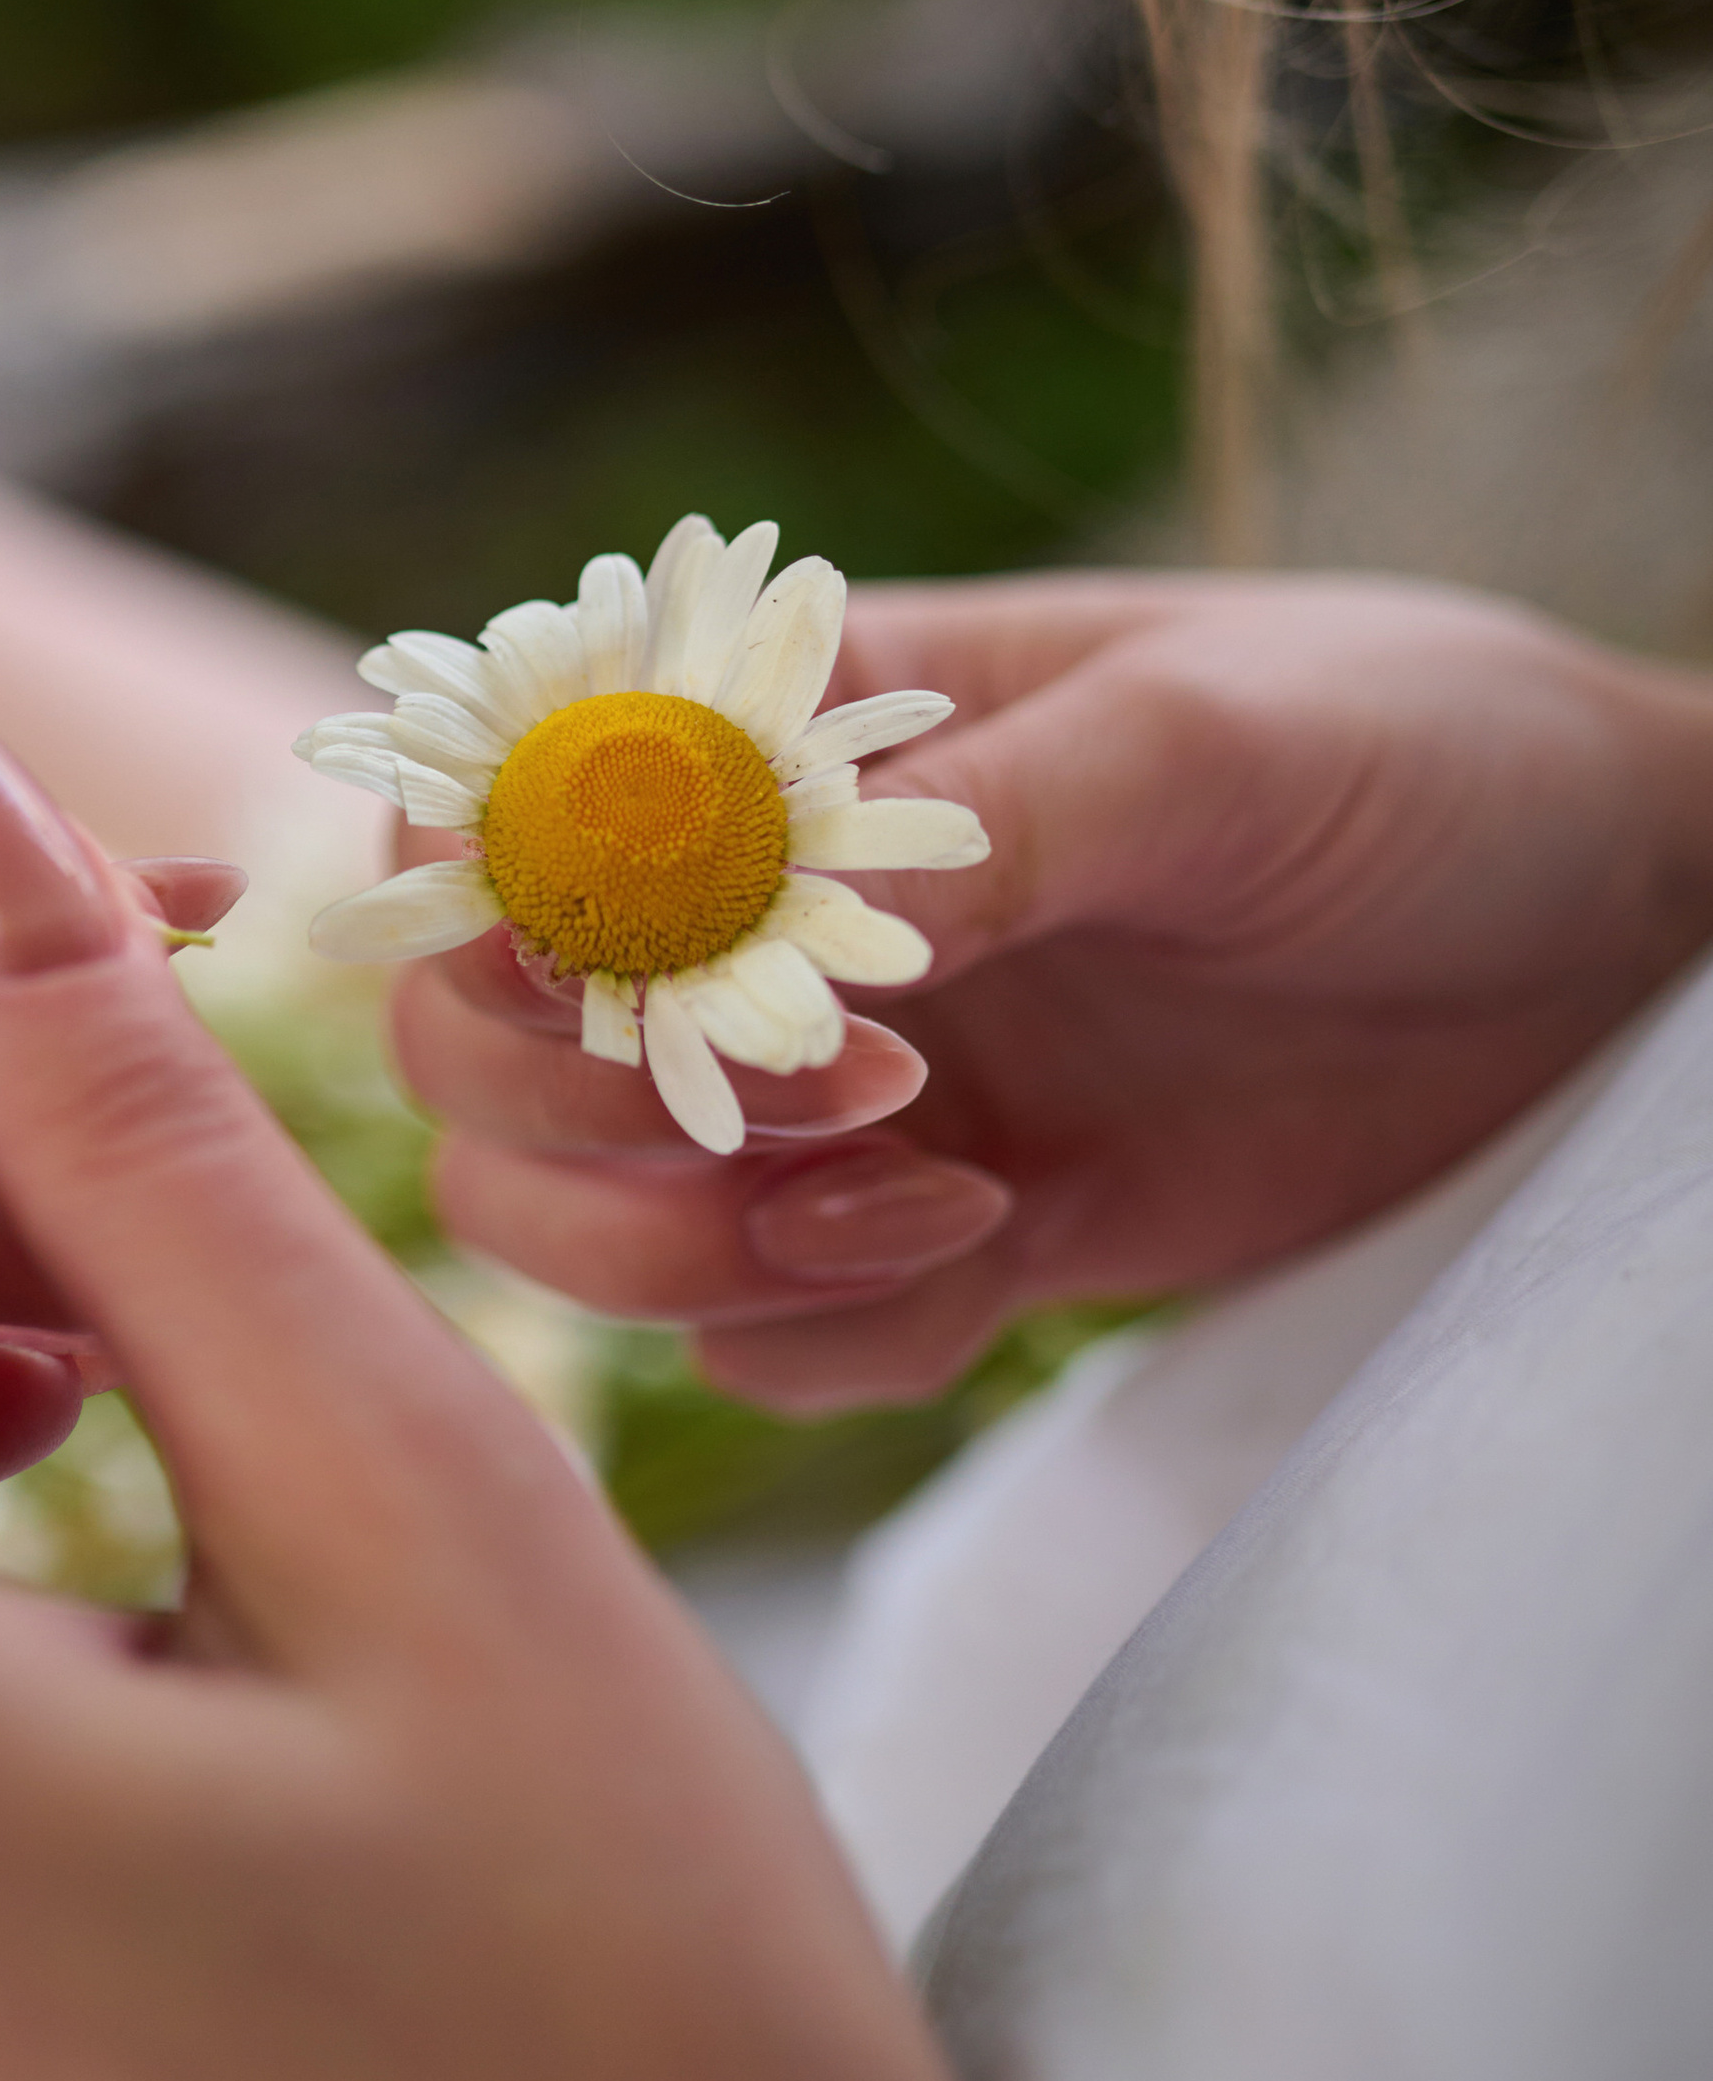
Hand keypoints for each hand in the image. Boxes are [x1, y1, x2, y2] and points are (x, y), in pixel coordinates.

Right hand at [401, 573, 1712, 1407]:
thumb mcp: (1204, 740)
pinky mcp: (931, 1234)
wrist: (1602, 938)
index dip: (491, 918)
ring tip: (921, 1206)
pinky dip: (826, 1340)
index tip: (638, 984)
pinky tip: (990, 1262)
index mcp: (790, 734)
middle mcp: (767, 916)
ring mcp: (837, 1088)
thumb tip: (758, 948)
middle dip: (577, 1117)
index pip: (500, 810)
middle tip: (794, 1118)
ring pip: (582, 1219)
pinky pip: (763, 1345)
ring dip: (687, 1253)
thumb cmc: (1409, 752)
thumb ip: (970, 831)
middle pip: (479, 1047)